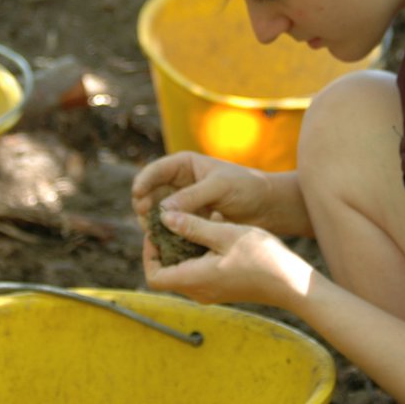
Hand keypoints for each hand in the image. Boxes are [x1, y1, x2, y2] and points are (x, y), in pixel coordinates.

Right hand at [131, 151, 274, 228]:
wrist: (267, 206)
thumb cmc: (246, 188)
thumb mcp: (219, 188)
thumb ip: (192, 197)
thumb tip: (162, 211)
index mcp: (185, 164)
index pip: (156, 171)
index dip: (143, 182)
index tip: (137, 196)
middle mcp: (180, 182)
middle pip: (151, 193)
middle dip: (145, 206)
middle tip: (145, 219)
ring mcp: (183, 202)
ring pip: (158, 212)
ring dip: (153, 222)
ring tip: (154, 232)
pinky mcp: (190, 219)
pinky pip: (171, 225)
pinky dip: (167, 232)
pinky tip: (167, 241)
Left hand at [143, 210, 313, 308]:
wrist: (291, 282)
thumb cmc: (261, 257)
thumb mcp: (225, 234)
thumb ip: (193, 226)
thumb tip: (164, 217)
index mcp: (194, 279)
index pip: (154, 276)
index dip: (148, 254)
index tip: (158, 231)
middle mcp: (198, 291)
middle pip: (166, 273)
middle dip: (164, 248)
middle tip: (172, 222)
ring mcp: (210, 292)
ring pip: (181, 272)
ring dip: (181, 250)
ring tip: (191, 224)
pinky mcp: (221, 288)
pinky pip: (197, 273)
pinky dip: (195, 255)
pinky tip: (211, 234)